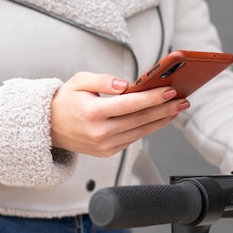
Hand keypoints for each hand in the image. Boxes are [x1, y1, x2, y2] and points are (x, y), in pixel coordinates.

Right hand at [50, 72, 189, 156]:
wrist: (49, 127)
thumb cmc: (66, 101)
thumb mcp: (79, 81)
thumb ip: (103, 80)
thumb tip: (125, 85)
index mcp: (92, 113)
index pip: (129, 104)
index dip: (152, 98)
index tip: (169, 91)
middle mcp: (99, 132)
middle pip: (140, 120)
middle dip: (164, 109)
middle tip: (183, 100)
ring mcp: (103, 145)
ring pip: (140, 132)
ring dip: (161, 120)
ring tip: (177, 109)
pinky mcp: (106, 152)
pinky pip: (132, 139)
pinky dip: (148, 129)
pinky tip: (159, 119)